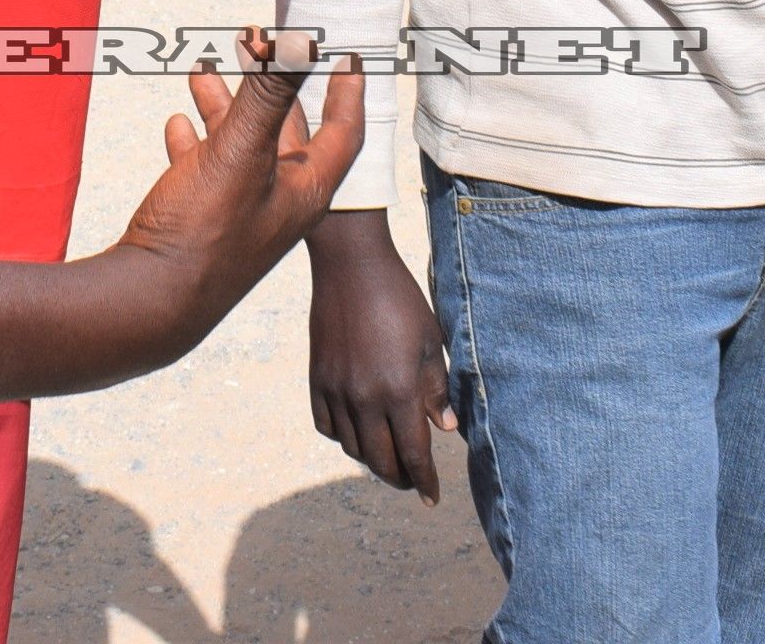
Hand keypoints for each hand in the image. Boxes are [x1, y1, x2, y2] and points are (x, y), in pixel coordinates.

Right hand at [107, 31, 363, 365]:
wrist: (148, 302)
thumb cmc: (202, 235)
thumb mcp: (240, 151)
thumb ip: (269, 92)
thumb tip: (300, 39)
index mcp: (304, 190)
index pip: (342, 132)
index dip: (348, 92)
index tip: (348, 57)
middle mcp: (278, 204)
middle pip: (286, 132)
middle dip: (272, 85)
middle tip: (258, 43)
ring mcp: (239, 217)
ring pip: (242, 147)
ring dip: (226, 106)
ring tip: (201, 71)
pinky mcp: (202, 225)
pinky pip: (206, 171)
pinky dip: (197, 141)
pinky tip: (177, 123)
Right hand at [305, 210, 456, 501]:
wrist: (351, 266)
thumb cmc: (400, 299)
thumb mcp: (429, 342)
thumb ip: (436, 389)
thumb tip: (446, 429)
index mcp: (399, 390)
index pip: (414, 454)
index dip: (425, 481)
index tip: (432, 498)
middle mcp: (365, 398)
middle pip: (380, 460)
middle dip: (399, 477)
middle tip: (412, 481)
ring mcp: (336, 390)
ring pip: (353, 447)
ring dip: (372, 460)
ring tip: (387, 457)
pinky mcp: (318, 379)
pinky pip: (327, 425)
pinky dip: (343, 437)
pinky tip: (357, 431)